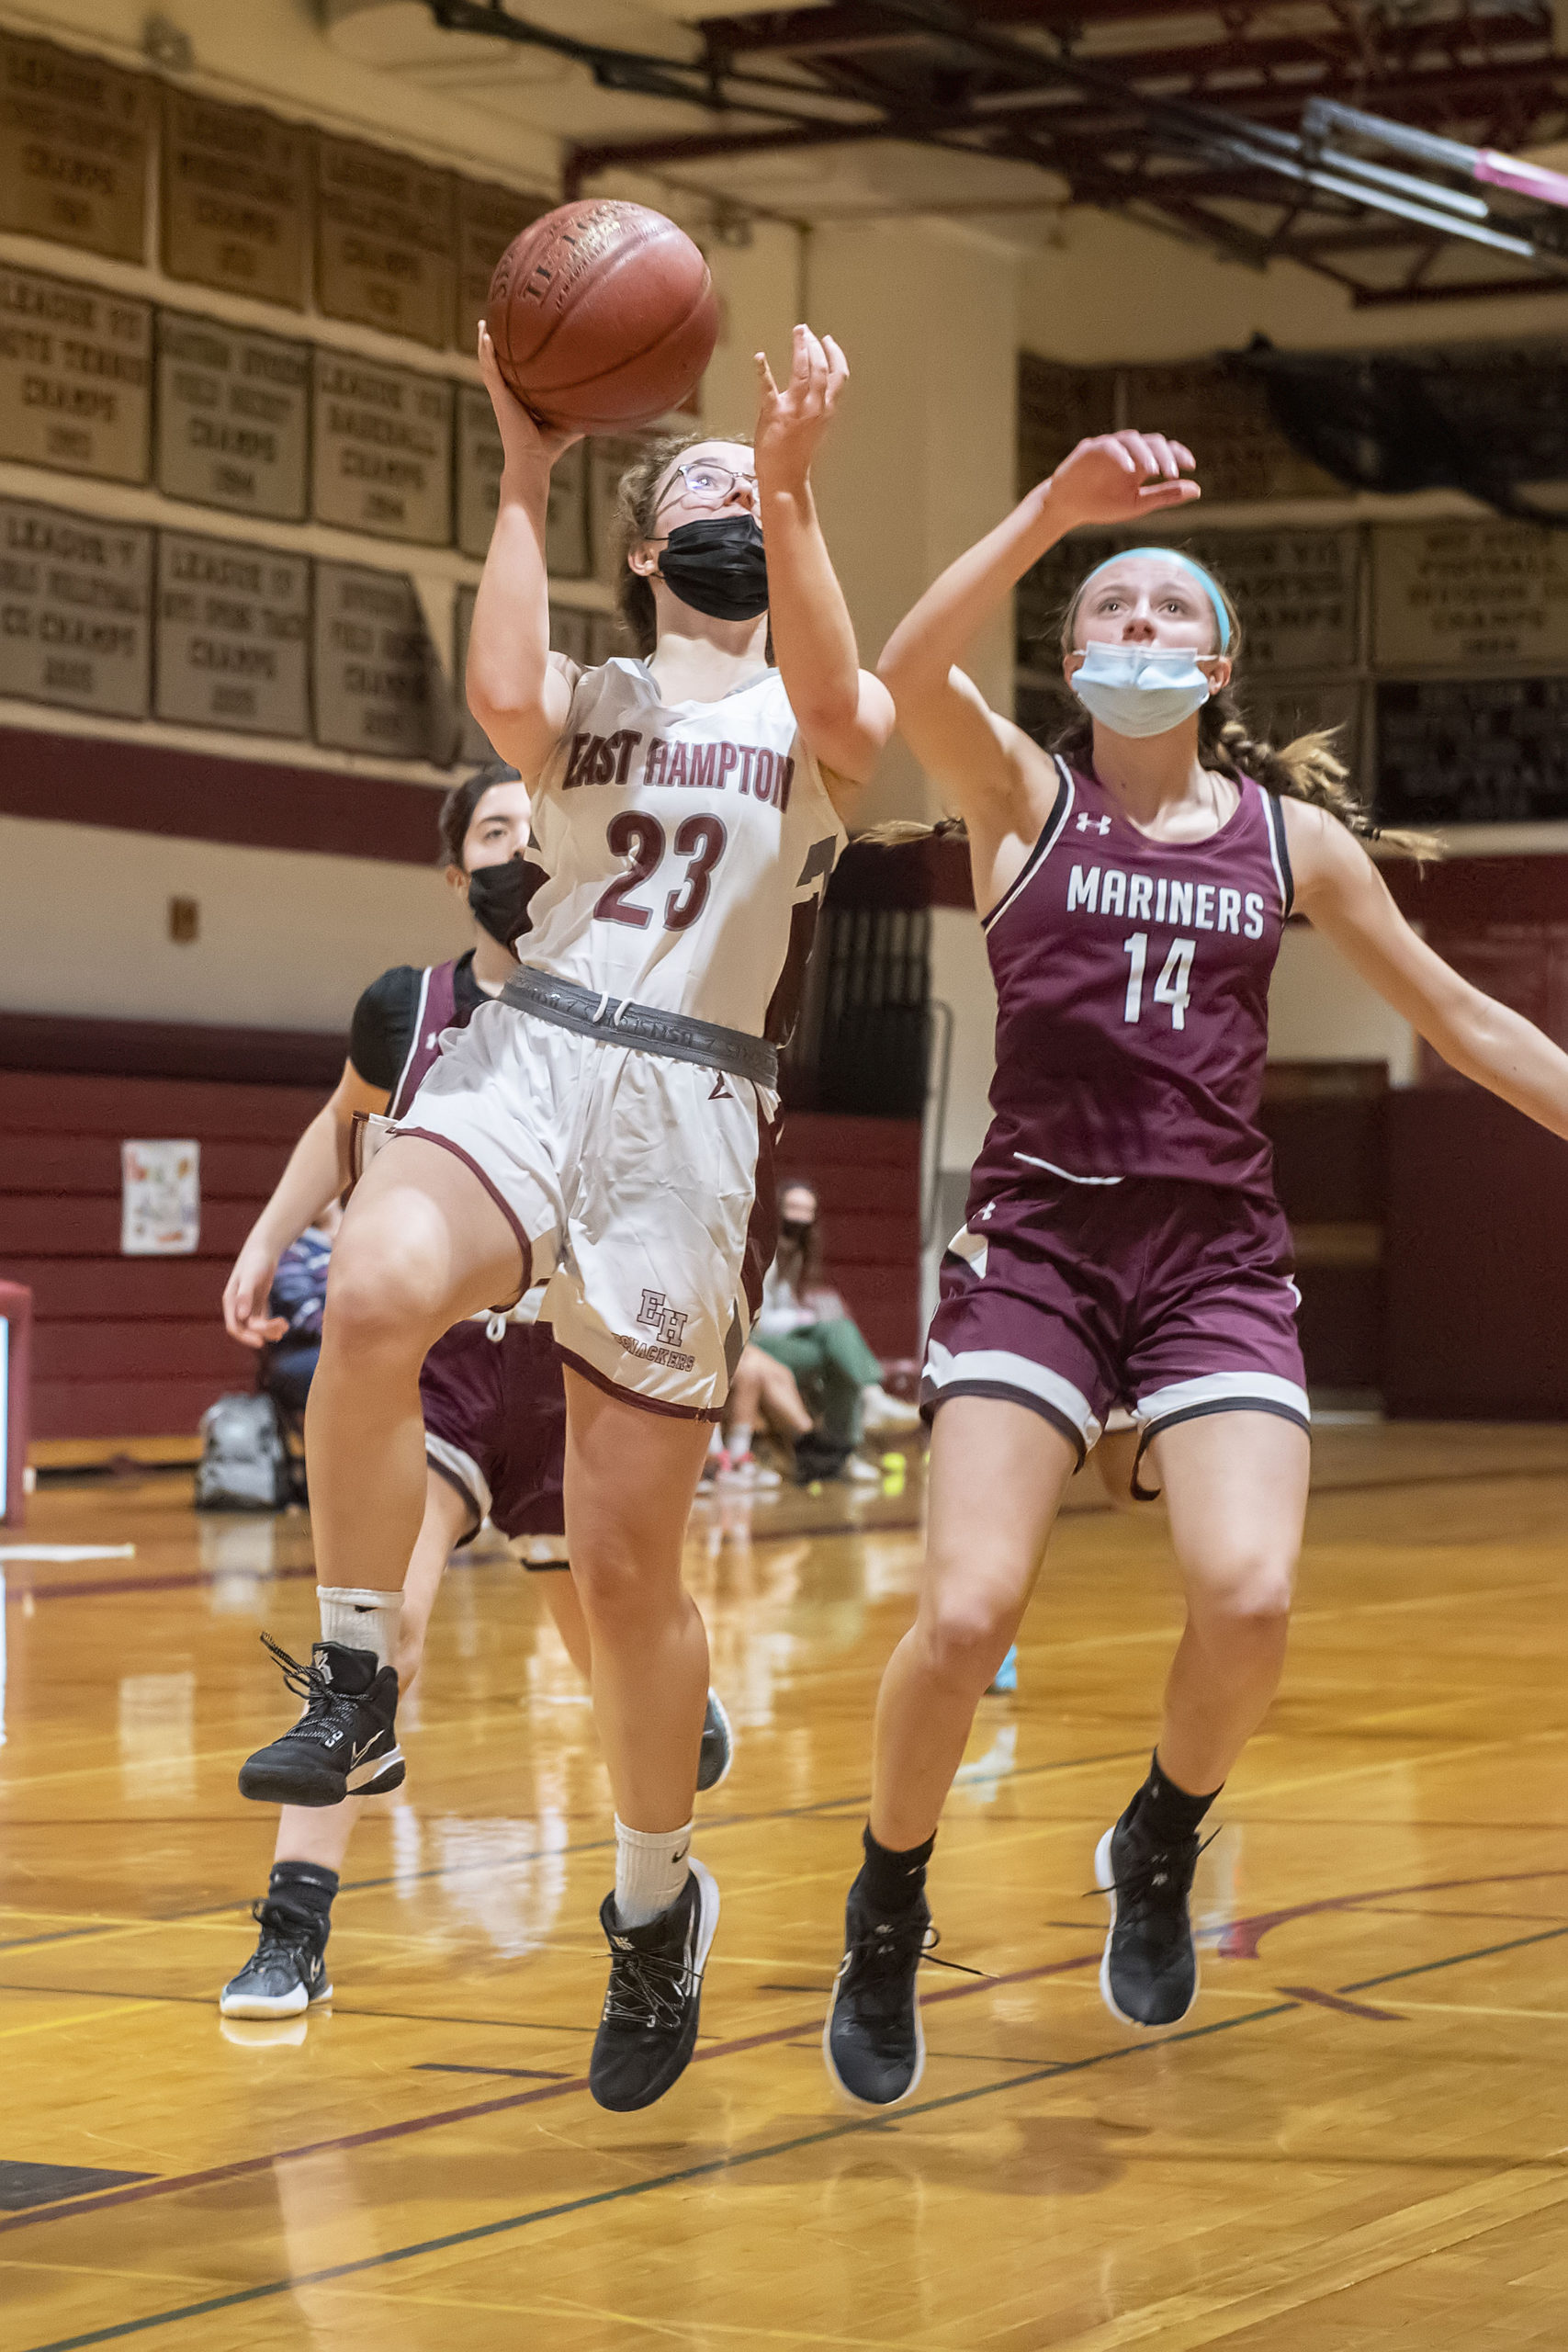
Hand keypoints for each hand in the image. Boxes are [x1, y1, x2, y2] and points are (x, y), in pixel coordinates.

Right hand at [223, 1238, 286, 1348]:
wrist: (263, 1250)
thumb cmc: (255, 1261)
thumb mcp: (251, 1277)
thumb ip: (245, 1295)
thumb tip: (242, 1316)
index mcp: (231, 1302)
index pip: (234, 1327)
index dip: (246, 1337)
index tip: (261, 1342)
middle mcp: (237, 1306)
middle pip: (247, 1329)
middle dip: (262, 1332)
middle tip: (280, 1331)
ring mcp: (247, 1305)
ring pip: (256, 1326)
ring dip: (269, 1330)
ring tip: (285, 1326)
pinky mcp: (257, 1303)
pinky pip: (262, 1320)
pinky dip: (272, 1325)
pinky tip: (284, 1326)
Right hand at [477, 321, 582, 478]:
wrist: (533, 463)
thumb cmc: (548, 448)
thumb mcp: (566, 424)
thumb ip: (578, 411)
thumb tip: (601, 404)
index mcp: (519, 400)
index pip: (514, 375)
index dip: (512, 358)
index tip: (514, 340)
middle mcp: (507, 396)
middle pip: (498, 366)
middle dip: (494, 346)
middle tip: (491, 324)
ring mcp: (501, 396)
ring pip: (489, 365)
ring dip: (485, 344)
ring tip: (483, 323)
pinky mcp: (499, 398)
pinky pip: (491, 371)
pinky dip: (487, 354)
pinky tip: (485, 337)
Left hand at [754, 324, 847, 491]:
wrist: (785, 479)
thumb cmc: (797, 455)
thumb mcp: (815, 427)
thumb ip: (817, 406)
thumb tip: (813, 386)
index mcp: (826, 410)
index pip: (838, 376)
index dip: (834, 355)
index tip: (828, 340)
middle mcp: (815, 408)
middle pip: (821, 368)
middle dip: (815, 345)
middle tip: (806, 331)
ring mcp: (795, 410)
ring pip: (803, 371)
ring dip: (800, 348)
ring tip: (797, 333)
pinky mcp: (774, 414)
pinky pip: (768, 387)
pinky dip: (763, 370)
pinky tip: (759, 356)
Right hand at [1042, 431, 1198, 530]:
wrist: (1067, 507)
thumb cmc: (1101, 505)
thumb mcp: (1137, 504)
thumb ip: (1165, 496)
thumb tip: (1197, 490)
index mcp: (1141, 463)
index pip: (1165, 450)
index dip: (1179, 454)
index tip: (1191, 466)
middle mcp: (1128, 451)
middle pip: (1152, 442)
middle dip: (1165, 455)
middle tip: (1172, 473)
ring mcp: (1110, 448)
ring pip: (1132, 439)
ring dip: (1145, 454)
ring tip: (1154, 471)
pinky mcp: (1091, 449)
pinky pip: (1109, 446)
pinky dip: (1121, 455)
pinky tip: (1129, 468)